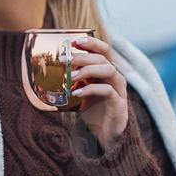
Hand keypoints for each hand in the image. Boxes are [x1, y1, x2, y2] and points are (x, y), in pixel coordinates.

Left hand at [69, 35, 128, 151]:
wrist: (104, 134)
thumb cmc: (93, 110)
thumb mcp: (82, 91)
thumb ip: (75, 78)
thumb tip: (56, 67)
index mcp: (107, 71)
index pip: (104, 50)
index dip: (92, 43)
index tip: (75, 41)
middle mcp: (115, 77)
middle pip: (103, 58)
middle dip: (83, 56)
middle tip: (64, 60)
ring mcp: (119, 90)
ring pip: (108, 70)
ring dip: (88, 70)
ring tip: (71, 76)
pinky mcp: (119, 103)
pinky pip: (107, 90)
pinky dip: (90, 89)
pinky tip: (76, 93)